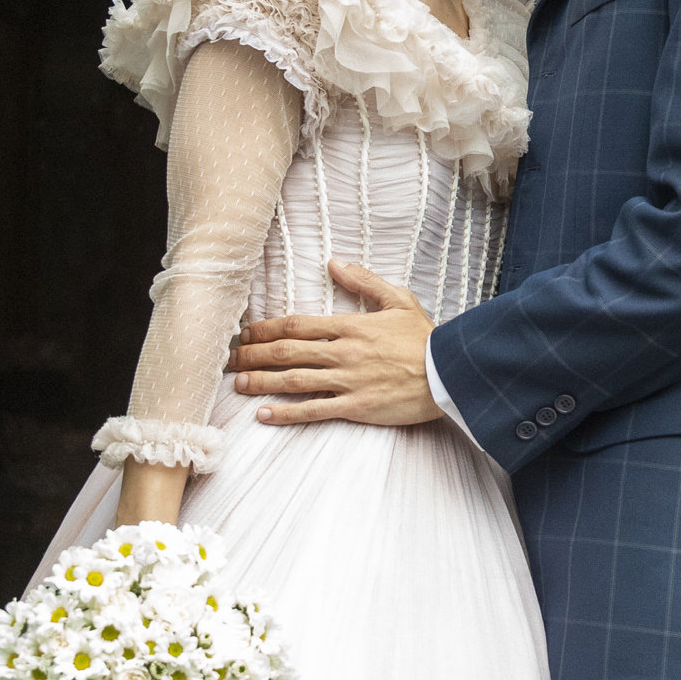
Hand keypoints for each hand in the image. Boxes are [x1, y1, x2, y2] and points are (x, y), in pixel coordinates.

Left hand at [232, 263, 441, 425]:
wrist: (450, 374)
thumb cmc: (425, 338)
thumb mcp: (399, 299)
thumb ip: (364, 281)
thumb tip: (334, 263)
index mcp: (350, 326)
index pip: (297, 325)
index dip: (266, 328)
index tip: (245, 332)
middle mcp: (343, 353)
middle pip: (287, 352)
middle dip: (254, 354)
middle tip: (230, 358)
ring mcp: (348, 381)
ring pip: (293, 380)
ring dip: (261, 381)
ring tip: (237, 383)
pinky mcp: (356, 407)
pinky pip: (313, 410)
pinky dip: (285, 414)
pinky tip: (263, 415)